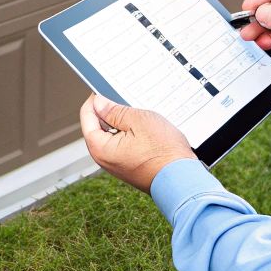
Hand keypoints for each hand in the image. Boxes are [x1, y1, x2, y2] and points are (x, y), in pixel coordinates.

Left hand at [79, 94, 195, 193]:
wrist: (184, 180)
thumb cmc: (164, 153)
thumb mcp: (138, 120)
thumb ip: (114, 110)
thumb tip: (99, 103)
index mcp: (100, 148)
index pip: (87, 117)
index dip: (94, 100)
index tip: (103, 90)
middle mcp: (105, 160)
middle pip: (98, 127)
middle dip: (109, 112)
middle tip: (123, 100)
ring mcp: (117, 165)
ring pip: (112, 135)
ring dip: (121, 123)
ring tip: (138, 114)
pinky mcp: (129, 167)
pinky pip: (123, 145)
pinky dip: (130, 134)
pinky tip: (144, 128)